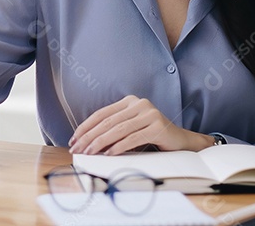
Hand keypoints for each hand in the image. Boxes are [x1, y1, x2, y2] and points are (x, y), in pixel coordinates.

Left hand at [68, 95, 214, 154]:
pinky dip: (118, 147)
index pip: (102, 113)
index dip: (85, 127)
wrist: (180, 140)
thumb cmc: (151, 135)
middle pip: (108, 122)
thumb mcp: (130, 128)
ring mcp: (150, 113)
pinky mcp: (157, 126)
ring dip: (100, 143)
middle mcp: (139, 103)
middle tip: (77, 149)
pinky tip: (108, 154)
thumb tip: (87, 142)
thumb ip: (113, 129)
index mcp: (130, 101)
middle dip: (89, 136)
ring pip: (118, 129)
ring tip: (89, 152)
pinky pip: (133, 137)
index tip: (74, 139)